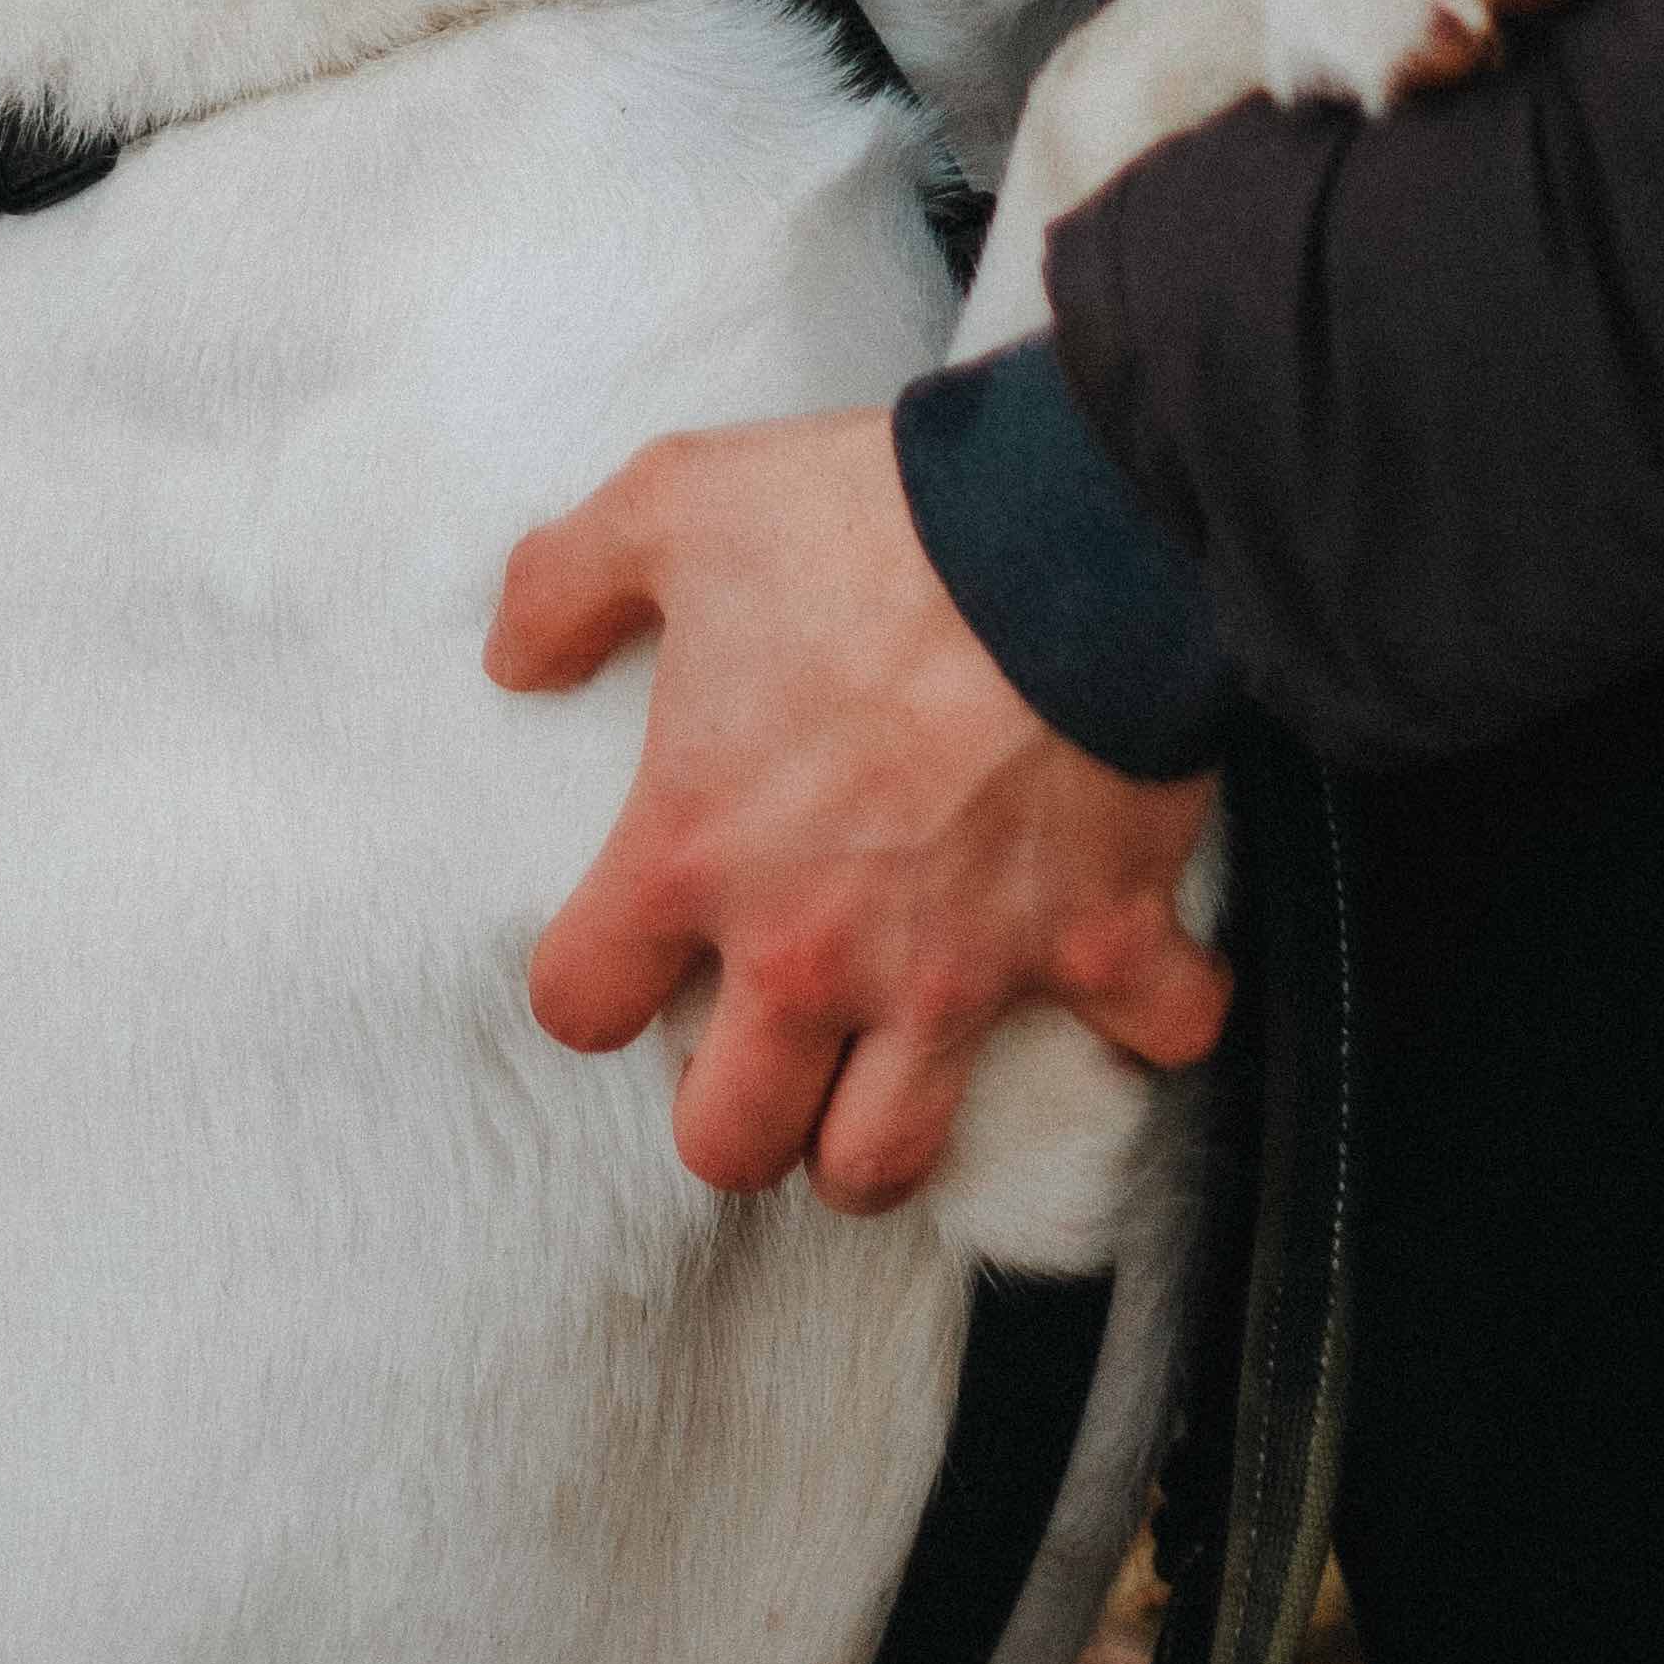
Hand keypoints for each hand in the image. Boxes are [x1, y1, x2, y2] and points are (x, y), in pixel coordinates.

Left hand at [485, 410, 1226, 1215]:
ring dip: (877, 1139)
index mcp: (698, 849)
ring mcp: (960, 969)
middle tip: (755, 1048)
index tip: (623, 950)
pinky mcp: (1100, 948)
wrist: (1066, 525)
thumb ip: (565, 581)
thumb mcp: (671, 502)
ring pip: (886, 1161)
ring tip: (876, 1082)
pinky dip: (1151, 1019)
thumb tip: (512, 659)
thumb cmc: (860, 519)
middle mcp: (813, 948)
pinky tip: (1128, 976)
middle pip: (730, 1140)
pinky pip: (1150, 1040)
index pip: (580, 1002)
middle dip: (732, 1115)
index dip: (587, 985)